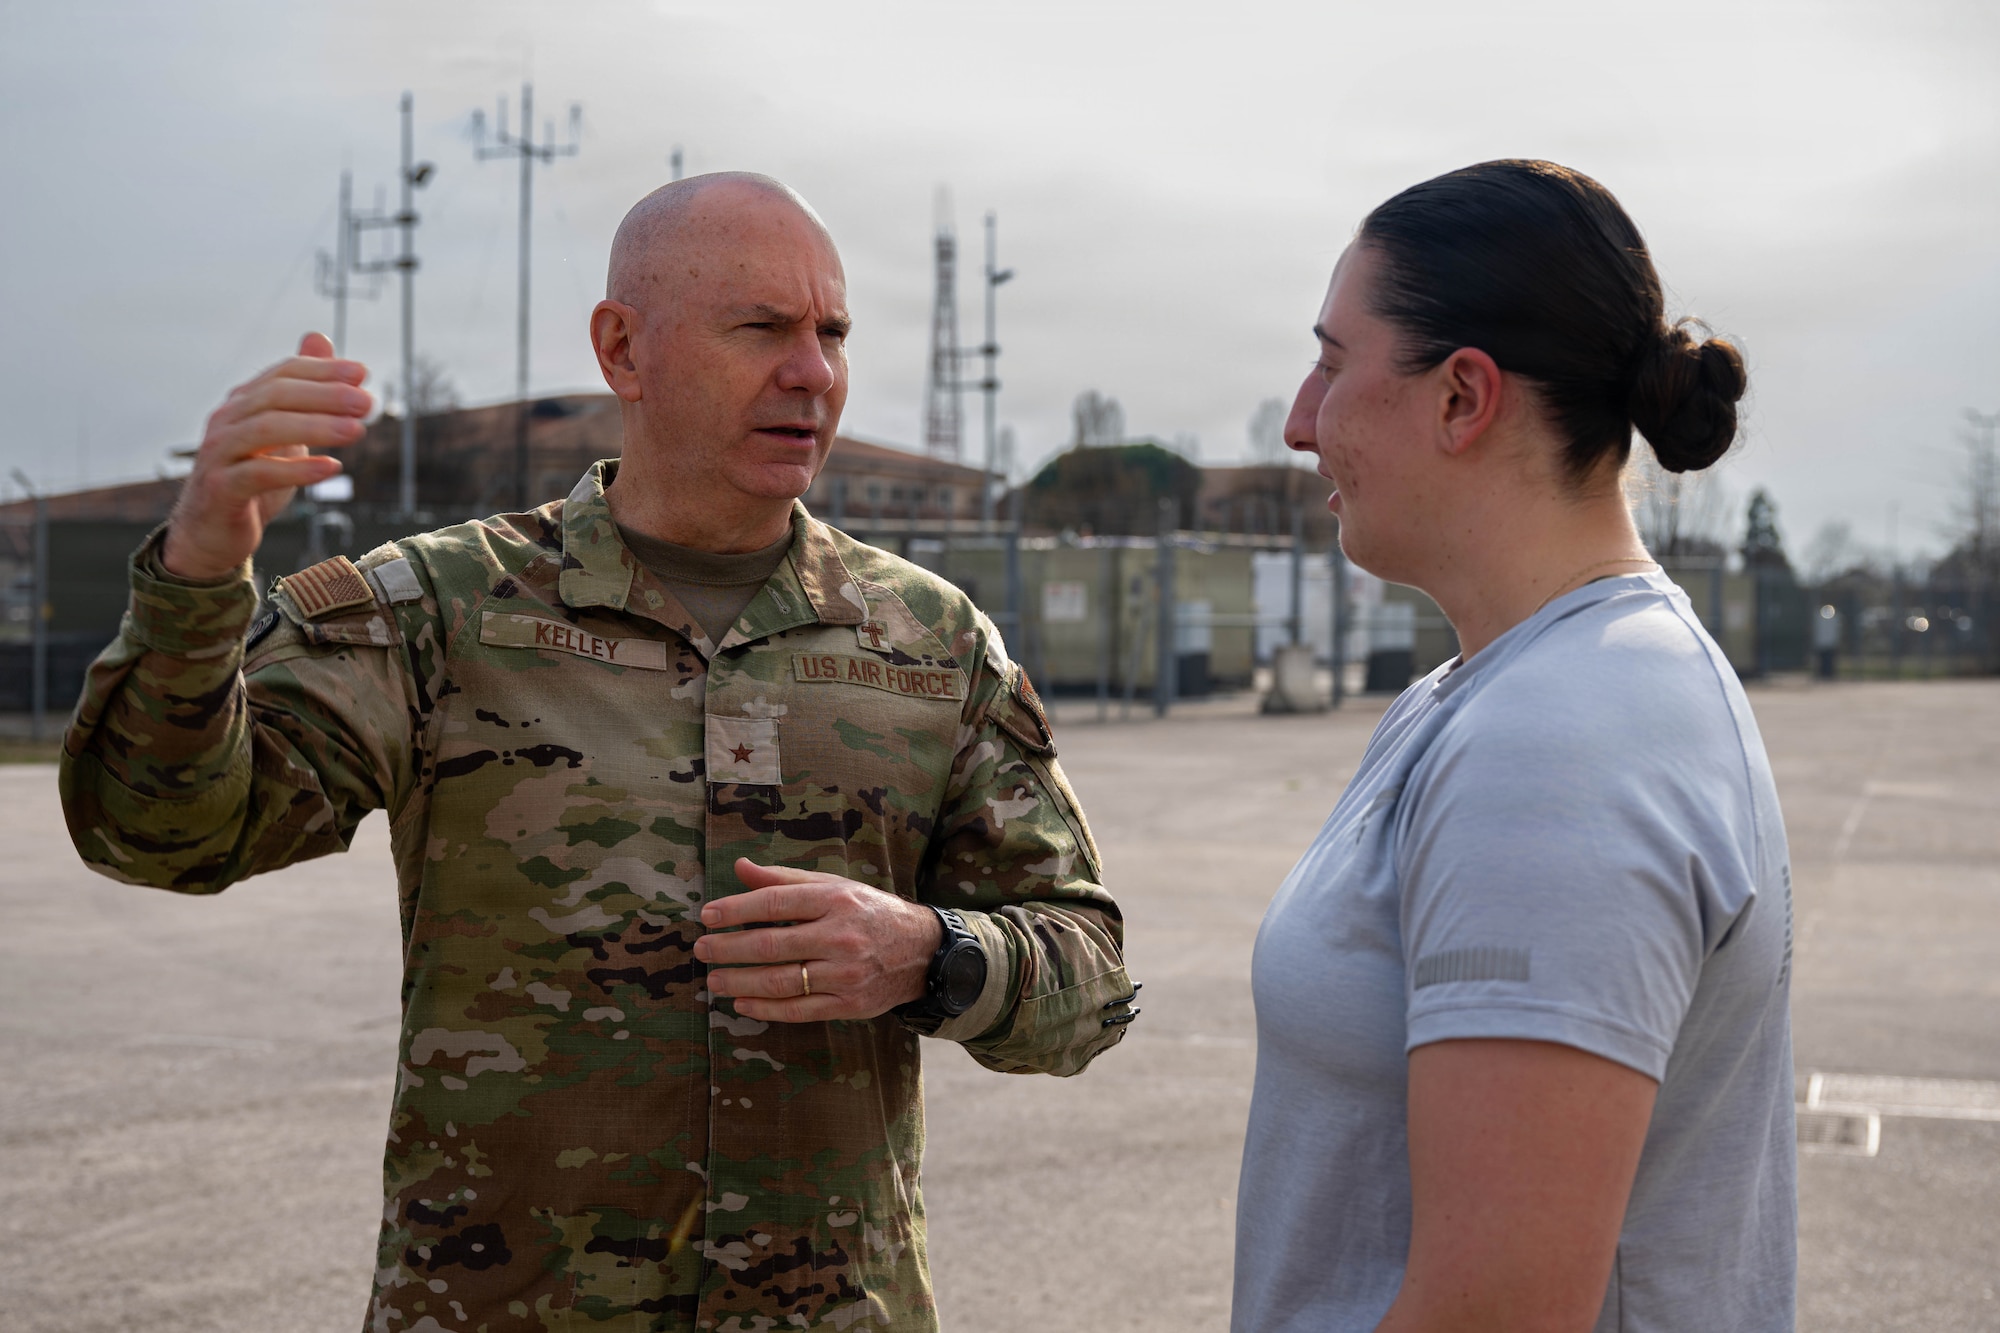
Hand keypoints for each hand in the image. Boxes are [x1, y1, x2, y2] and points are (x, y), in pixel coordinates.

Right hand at [161, 332, 371, 580]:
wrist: (211, 532)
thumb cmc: (251, 478)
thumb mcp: (282, 432)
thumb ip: (300, 390)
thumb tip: (320, 337)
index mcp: (242, 403)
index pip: (282, 373)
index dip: (322, 370)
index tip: (363, 373)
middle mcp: (226, 421)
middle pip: (275, 396)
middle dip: (325, 395)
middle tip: (367, 402)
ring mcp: (219, 454)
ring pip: (266, 429)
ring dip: (316, 427)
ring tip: (358, 431)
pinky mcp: (220, 489)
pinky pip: (259, 474)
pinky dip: (297, 469)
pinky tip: (332, 468)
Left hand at [694, 858, 942, 1021]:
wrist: (922, 951)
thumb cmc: (869, 913)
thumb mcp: (834, 886)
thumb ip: (785, 879)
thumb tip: (740, 867)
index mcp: (835, 900)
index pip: (775, 904)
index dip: (735, 910)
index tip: (707, 917)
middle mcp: (840, 937)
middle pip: (771, 945)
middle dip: (728, 949)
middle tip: (701, 950)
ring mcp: (846, 974)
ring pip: (781, 981)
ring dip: (740, 982)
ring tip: (714, 980)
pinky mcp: (850, 1004)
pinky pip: (799, 1010)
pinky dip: (765, 1009)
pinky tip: (742, 1004)